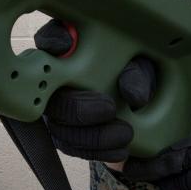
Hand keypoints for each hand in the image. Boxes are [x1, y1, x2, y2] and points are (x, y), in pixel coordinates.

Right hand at [34, 19, 156, 162]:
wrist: (141, 110)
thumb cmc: (134, 75)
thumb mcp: (142, 68)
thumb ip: (137, 74)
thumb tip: (134, 96)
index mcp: (70, 48)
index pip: (50, 38)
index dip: (53, 41)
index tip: (65, 45)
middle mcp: (54, 78)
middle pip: (48, 91)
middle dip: (77, 105)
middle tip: (109, 108)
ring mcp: (55, 107)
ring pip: (58, 126)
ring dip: (91, 135)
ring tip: (124, 134)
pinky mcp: (64, 134)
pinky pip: (71, 147)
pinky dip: (96, 151)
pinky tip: (120, 150)